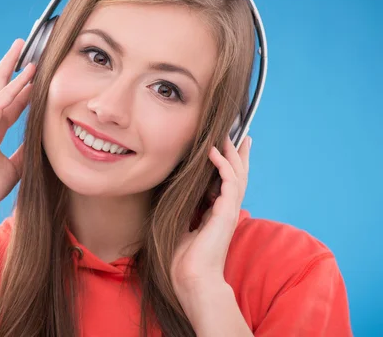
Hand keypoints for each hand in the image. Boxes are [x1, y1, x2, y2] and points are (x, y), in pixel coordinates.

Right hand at [0, 38, 35, 213]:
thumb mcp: (14, 168)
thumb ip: (24, 154)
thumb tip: (40, 148)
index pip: (11, 104)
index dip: (23, 91)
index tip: (35, 78)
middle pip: (2, 86)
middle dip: (12, 67)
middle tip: (22, 49)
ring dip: (11, 65)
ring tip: (21, 47)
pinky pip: (1, 99)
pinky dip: (14, 86)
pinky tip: (26, 73)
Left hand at [170, 135, 251, 299]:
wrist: (192, 280)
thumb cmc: (183, 260)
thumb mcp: (181, 226)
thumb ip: (184, 211)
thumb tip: (173, 195)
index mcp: (217, 214)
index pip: (227, 183)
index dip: (229, 165)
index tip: (229, 148)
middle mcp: (226, 210)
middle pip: (238, 175)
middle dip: (239, 154)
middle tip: (239, 134)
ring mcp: (228, 211)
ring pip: (237, 175)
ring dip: (232, 154)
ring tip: (227, 136)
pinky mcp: (226, 213)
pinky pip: (229, 182)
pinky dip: (223, 165)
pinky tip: (213, 152)